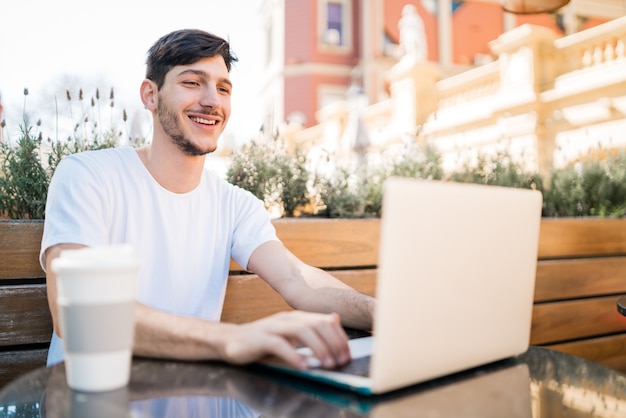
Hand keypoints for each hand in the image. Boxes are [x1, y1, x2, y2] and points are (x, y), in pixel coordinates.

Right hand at [218, 311, 350, 369]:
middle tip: (340, 361)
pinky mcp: (260, 338)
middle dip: (333, 343)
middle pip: (316, 324)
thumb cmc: (263, 342)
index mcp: (296, 317)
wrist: (230, 341)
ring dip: (318, 348)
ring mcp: (273, 327)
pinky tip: (303, 366)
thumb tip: (335, 319)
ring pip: (301, 330)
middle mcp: (286, 318)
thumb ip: (311, 328)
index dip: (340, 337)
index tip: (347, 355)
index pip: (325, 321)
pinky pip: (280, 345)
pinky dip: (294, 355)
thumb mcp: (290, 335)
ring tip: (327, 364)